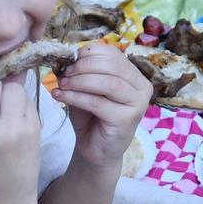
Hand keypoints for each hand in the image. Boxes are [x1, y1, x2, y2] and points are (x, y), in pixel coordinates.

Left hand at [50, 43, 150, 168]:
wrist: (95, 150)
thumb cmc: (91, 118)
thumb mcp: (85, 89)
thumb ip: (81, 73)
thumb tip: (65, 58)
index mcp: (134, 75)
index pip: (113, 53)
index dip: (88, 53)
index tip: (68, 61)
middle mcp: (142, 87)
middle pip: (112, 65)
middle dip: (83, 67)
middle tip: (63, 74)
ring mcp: (138, 104)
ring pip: (107, 83)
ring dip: (79, 81)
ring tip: (61, 85)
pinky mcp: (127, 119)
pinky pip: (98, 102)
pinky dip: (76, 97)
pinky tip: (60, 96)